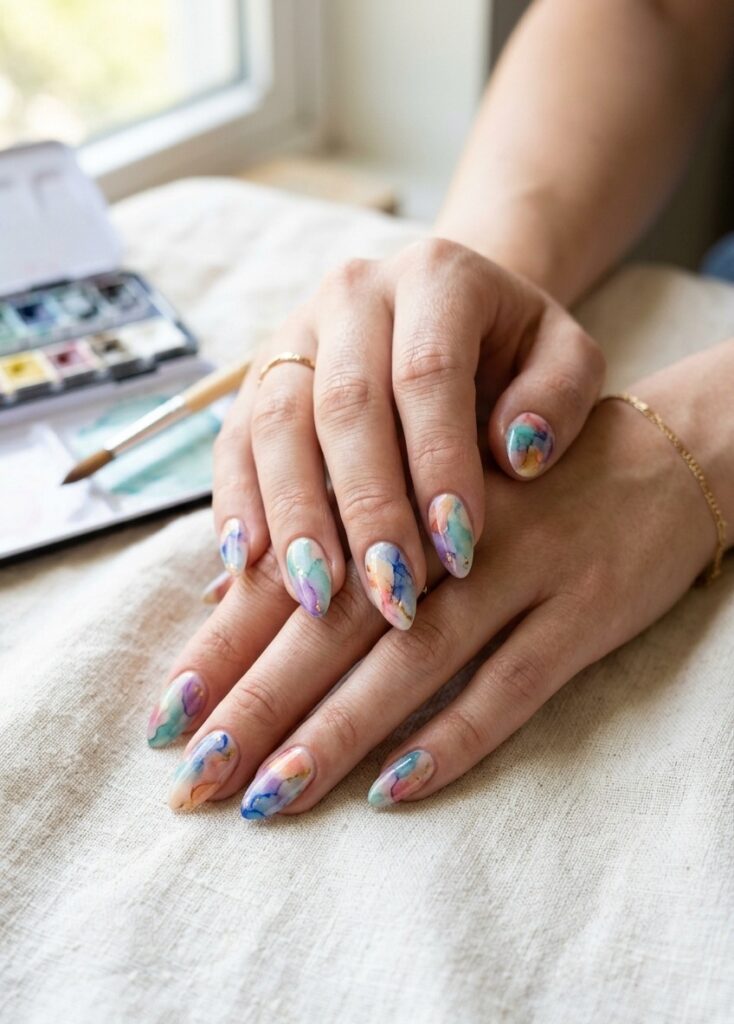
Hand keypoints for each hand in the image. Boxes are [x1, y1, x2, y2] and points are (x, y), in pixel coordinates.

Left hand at [148, 343, 730, 816]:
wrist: (667, 453)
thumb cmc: (528, 474)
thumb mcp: (433, 480)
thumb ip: (343, 528)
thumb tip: (234, 589)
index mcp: (405, 494)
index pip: (301, 575)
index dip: (228, 644)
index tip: (169, 713)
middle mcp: (453, 534)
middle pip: (339, 625)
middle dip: (259, 700)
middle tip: (195, 776)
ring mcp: (524, 572)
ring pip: (415, 661)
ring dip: (337, 730)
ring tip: (268, 796)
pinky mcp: (585, 612)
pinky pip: (513, 687)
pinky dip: (453, 738)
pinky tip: (392, 791)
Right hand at [212, 239, 603, 627]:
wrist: (451, 315)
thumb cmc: (515, 352)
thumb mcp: (567, 357)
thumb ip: (561, 395)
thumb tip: (519, 452)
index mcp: (437, 276)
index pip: (428, 371)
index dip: (439, 463)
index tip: (461, 551)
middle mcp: (353, 293)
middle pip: (344, 403)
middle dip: (366, 507)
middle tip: (391, 592)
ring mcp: (295, 333)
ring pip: (275, 422)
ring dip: (294, 516)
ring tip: (317, 596)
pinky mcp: (259, 376)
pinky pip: (235, 441)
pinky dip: (238, 503)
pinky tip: (248, 566)